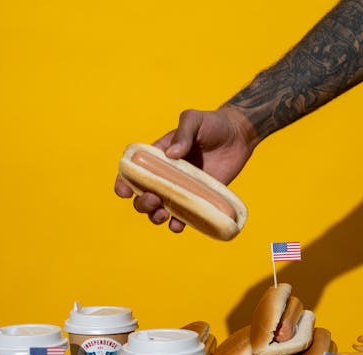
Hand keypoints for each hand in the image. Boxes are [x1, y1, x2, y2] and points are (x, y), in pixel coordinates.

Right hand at [115, 105, 257, 232]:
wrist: (239, 136)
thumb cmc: (213, 124)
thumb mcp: (194, 120)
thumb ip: (183, 133)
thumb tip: (172, 155)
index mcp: (158, 157)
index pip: (133, 172)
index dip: (124, 183)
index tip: (124, 191)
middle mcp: (166, 176)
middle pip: (142, 196)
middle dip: (142, 203)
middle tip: (154, 199)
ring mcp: (181, 190)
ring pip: (159, 210)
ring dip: (154, 217)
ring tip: (163, 215)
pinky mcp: (198, 200)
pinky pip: (184, 217)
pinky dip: (177, 225)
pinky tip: (178, 225)